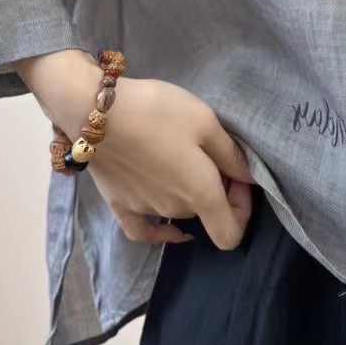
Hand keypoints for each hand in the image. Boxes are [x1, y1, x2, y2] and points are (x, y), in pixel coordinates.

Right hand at [17, 51, 254, 249]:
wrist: (96, 111)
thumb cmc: (158, 112)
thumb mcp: (206, 122)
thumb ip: (232, 155)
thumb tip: (249, 178)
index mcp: (200, 195)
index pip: (231, 233)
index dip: (242, 209)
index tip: (237, 178)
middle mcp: (174, 211)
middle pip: (205, 214)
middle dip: (216, 188)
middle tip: (209, 152)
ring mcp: (144, 210)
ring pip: (178, 212)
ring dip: (188, 192)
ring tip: (181, 157)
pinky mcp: (118, 204)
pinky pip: (143, 229)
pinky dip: (159, 229)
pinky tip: (164, 221)